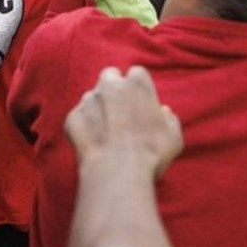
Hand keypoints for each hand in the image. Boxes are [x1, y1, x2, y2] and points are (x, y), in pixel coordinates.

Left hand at [65, 66, 181, 178]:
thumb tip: (164, 113)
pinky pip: (79, 118)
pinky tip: (96, 144)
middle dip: (114, 88)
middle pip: (110, 76)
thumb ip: (169, 119)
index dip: (139, 88)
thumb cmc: (151, 154)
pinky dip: (85, 127)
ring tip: (108, 132)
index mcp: (137, 83)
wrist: (118, 172)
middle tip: (122, 110)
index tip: (141, 102)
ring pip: (92, 97)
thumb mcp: (174, 137)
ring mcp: (88, 100)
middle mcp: (110, 85)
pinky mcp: (73, 117)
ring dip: (99, 108)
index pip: (137, 74)